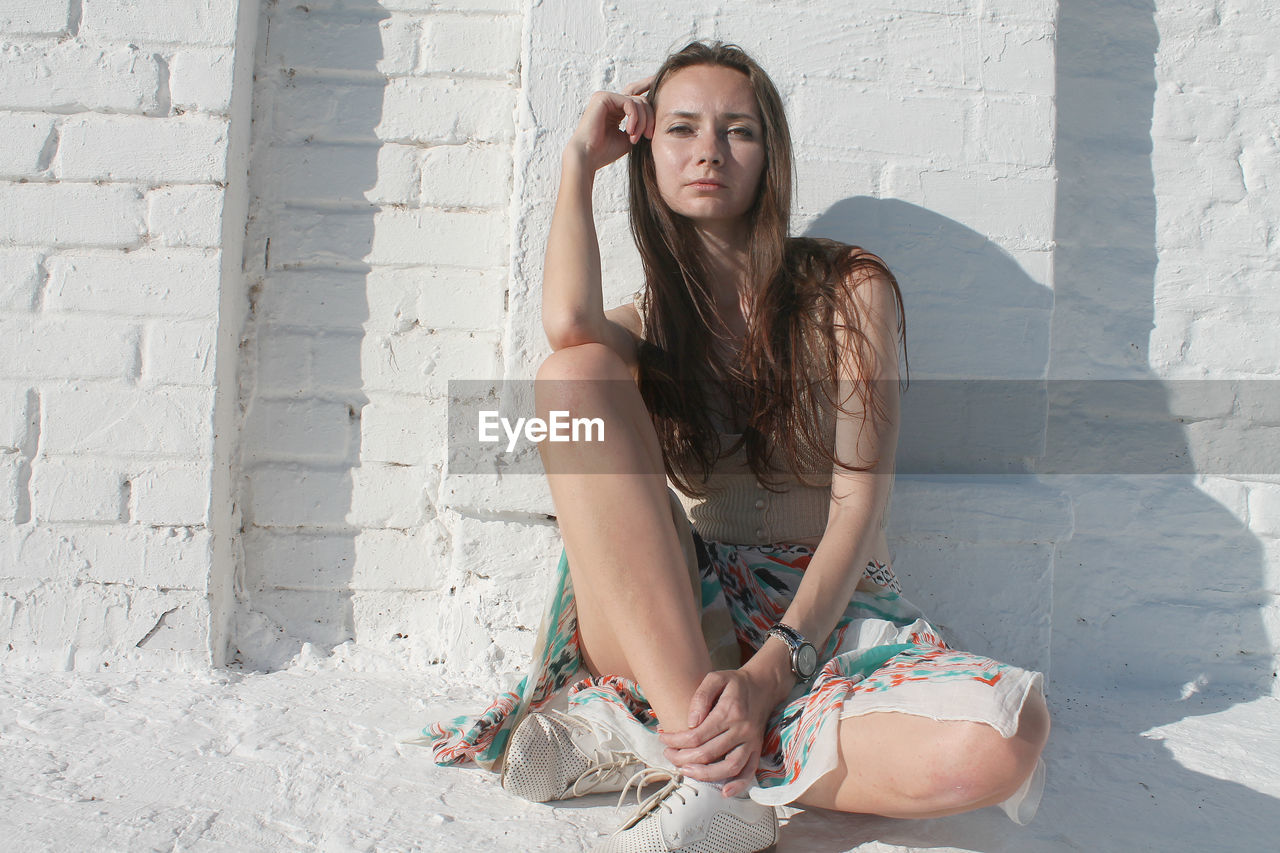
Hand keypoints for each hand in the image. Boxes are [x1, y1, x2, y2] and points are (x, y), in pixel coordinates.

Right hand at [564, 76, 655, 172]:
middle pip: (641, 100)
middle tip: (648, 136)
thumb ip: (641, 125)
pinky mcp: (603, 98)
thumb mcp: (629, 138)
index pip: (637, 97)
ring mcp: (606, 97)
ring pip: (638, 101)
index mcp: (616, 109)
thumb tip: (656, 116)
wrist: (587, 157)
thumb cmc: (605, 152)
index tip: (659, 85)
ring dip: (642, 122)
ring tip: (635, 138)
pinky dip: (634, 118)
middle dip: (650, 118)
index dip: (649, 90)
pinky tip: (629, 132)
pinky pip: (629, 103)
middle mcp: (610, 101)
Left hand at [658, 668, 775, 797]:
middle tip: (669, 754)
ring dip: (705, 775)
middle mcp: (742, 730)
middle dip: (683, 758)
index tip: (663, 737)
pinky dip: (738, 785)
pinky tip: (724, 791)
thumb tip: (691, 721)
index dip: (676, 740)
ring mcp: (751, 742)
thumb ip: (701, 696)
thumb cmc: (735, 683)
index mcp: (729, 712)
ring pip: (729, 767)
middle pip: (708, 753)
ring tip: (686, 771)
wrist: (763, 686)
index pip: (697, 735)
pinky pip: (749, 771)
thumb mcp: (715, 678)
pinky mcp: (756, 749)